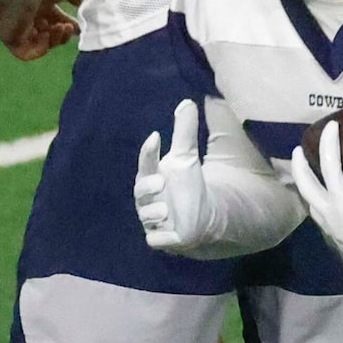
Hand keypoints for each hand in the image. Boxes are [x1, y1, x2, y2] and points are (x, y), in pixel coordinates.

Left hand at [0, 0, 82, 61]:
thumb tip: (81, 4)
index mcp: (39, 2)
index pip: (53, 20)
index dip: (67, 26)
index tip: (79, 28)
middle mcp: (27, 15)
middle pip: (47, 34)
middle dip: (62, 34)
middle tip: (70, 28)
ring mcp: (16, 27)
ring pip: (38, 44)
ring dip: (54, 40)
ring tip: (60, 28)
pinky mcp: (8, 36)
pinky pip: (24, 53)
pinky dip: (39, 48)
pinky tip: (45, 35)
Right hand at [135, 99, 213, 250]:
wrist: (202, 216)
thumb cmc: (190, 184)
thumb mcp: (187, 156)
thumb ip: (185, 131)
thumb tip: (187, 102)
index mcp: (152, 175)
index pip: (146, 162)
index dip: (148, 152)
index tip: (155, 137)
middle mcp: (148, 198)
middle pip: (140, 192)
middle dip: (147, 187)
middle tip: (160, 182)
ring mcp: (154, 220)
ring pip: (146, 216)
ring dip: (153, 213)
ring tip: (166, 209)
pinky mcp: (163, 238)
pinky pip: (156, 240)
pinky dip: (161, 238)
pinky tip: (170, 235)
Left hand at [288, 120, 342, 298]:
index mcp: (340, 202)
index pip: (329, 167)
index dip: (329, 144)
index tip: (330, 126)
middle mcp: (330, 215)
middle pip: (306, 188)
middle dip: (299, 169)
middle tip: (296, 152)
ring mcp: (333, 231)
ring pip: (312, 206)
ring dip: (308, 191)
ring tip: (309, 181)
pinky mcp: (340, 242)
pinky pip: (322, 220)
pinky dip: (320, 208)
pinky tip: (329, 209)